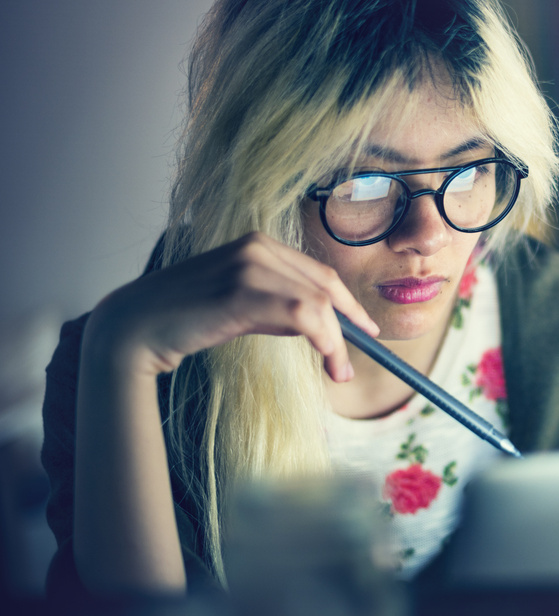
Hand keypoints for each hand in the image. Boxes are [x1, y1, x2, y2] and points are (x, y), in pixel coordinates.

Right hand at [91, 231, 378, 381]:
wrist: (135, 326)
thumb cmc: (186, 319)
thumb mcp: (241, 304)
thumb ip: (277, 304)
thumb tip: (319, 325)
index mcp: (258, 244)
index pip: (319, 273)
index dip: (348, 302)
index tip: (366, 327)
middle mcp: (257, 247)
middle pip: (325, 285)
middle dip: (351, 322)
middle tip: (361, 356)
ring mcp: (249, 265)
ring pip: (318, 302)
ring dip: (337, 341)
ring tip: (339, 372)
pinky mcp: (241, 291)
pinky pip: (302, 314)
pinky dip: (324, 340)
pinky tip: (327, 362)